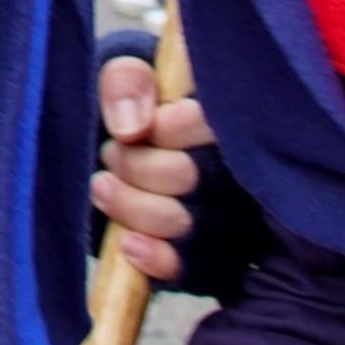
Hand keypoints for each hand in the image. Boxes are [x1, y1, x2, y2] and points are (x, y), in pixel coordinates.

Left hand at [91, 48, 213, 282]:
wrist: (124, 144)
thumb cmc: (134, 102)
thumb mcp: (125, 75)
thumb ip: (128, 82)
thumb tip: (132, 129)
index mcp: (228, 114)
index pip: (212, 125)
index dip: (167, 129)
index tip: (134, 128)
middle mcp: (241, 168)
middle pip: (191, 177)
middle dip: (138, 168)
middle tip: (111, 154)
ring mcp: (231, 215)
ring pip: (186, 224)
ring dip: (134, 208)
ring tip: (104, 186)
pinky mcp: (212, 255)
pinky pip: (194, 269)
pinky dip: (158, 259)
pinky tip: (129, 244)